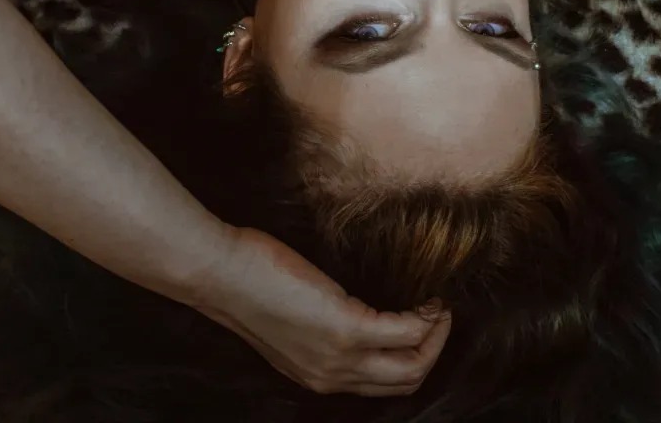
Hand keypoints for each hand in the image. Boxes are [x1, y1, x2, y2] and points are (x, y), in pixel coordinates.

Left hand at [191, 226, 451, 396]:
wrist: (220, 274)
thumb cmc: (246, 280)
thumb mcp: (284, 319)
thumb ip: (315, 324)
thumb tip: (343, 300)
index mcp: (316, 375)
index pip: (376, 386)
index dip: (407, 361)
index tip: (421, 331)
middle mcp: (331, 375)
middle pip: (403, 382)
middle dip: (431, 353)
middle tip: (441, 319)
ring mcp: (339, 355)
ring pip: (411, 364)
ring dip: (436, 337)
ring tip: (441, 308)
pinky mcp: (346, 326)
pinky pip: (404, 331)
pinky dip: (425, 317)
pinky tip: (429, 299)